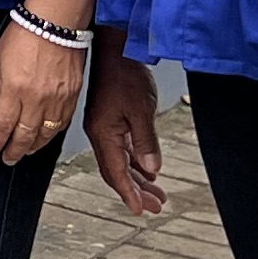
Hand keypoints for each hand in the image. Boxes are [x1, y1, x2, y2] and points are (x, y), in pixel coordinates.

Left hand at [0, 16, 83, 166]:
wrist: (56, 20)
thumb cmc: (26, 33)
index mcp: (15, 89)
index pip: (2, 127)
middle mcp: (37, 98)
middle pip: (24, 136)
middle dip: (14, 151)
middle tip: (8, 158)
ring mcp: (58, 99)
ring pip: (46, 134)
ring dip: (33, 146)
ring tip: (25, 151)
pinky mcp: (73, 95)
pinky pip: (62, 123)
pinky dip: (53, 133)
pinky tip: (46, 135)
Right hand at [87, 53, 164, 216]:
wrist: (115, 48)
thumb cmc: (125, 73)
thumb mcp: (141, 109)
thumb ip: (146, 141)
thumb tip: (152, 168)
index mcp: (103, 133)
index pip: (116, 172)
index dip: (128, 193)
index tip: (140, 210)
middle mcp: (101, 133)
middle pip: (116, 171)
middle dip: (136, 191)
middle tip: (155, 206)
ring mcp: (105, 126)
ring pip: (121, 161)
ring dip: (138, 178)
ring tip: (156, 192)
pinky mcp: (111, 118)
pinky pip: (123, 148)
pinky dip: (135, 161)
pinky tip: (147, 167)